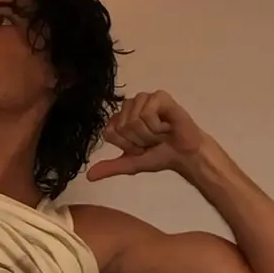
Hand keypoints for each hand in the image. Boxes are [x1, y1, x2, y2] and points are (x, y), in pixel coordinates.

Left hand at [85, 90, 208, 180]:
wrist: (184, 155)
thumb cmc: (160, 155)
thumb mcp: (131, 164)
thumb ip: (111, 167)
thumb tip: (88, 176)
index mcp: (119, 119)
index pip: (109, 132)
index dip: (126, 145)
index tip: (140, 148)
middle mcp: (130, 106)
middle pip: (121, 126)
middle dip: (138, 140)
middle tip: (153, 140)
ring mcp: (144, 99)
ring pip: (133, 120)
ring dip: (149, 134)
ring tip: (160, 133)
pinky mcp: (159, 96)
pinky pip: (147, 113)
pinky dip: (157, 126)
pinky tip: (167, 126)